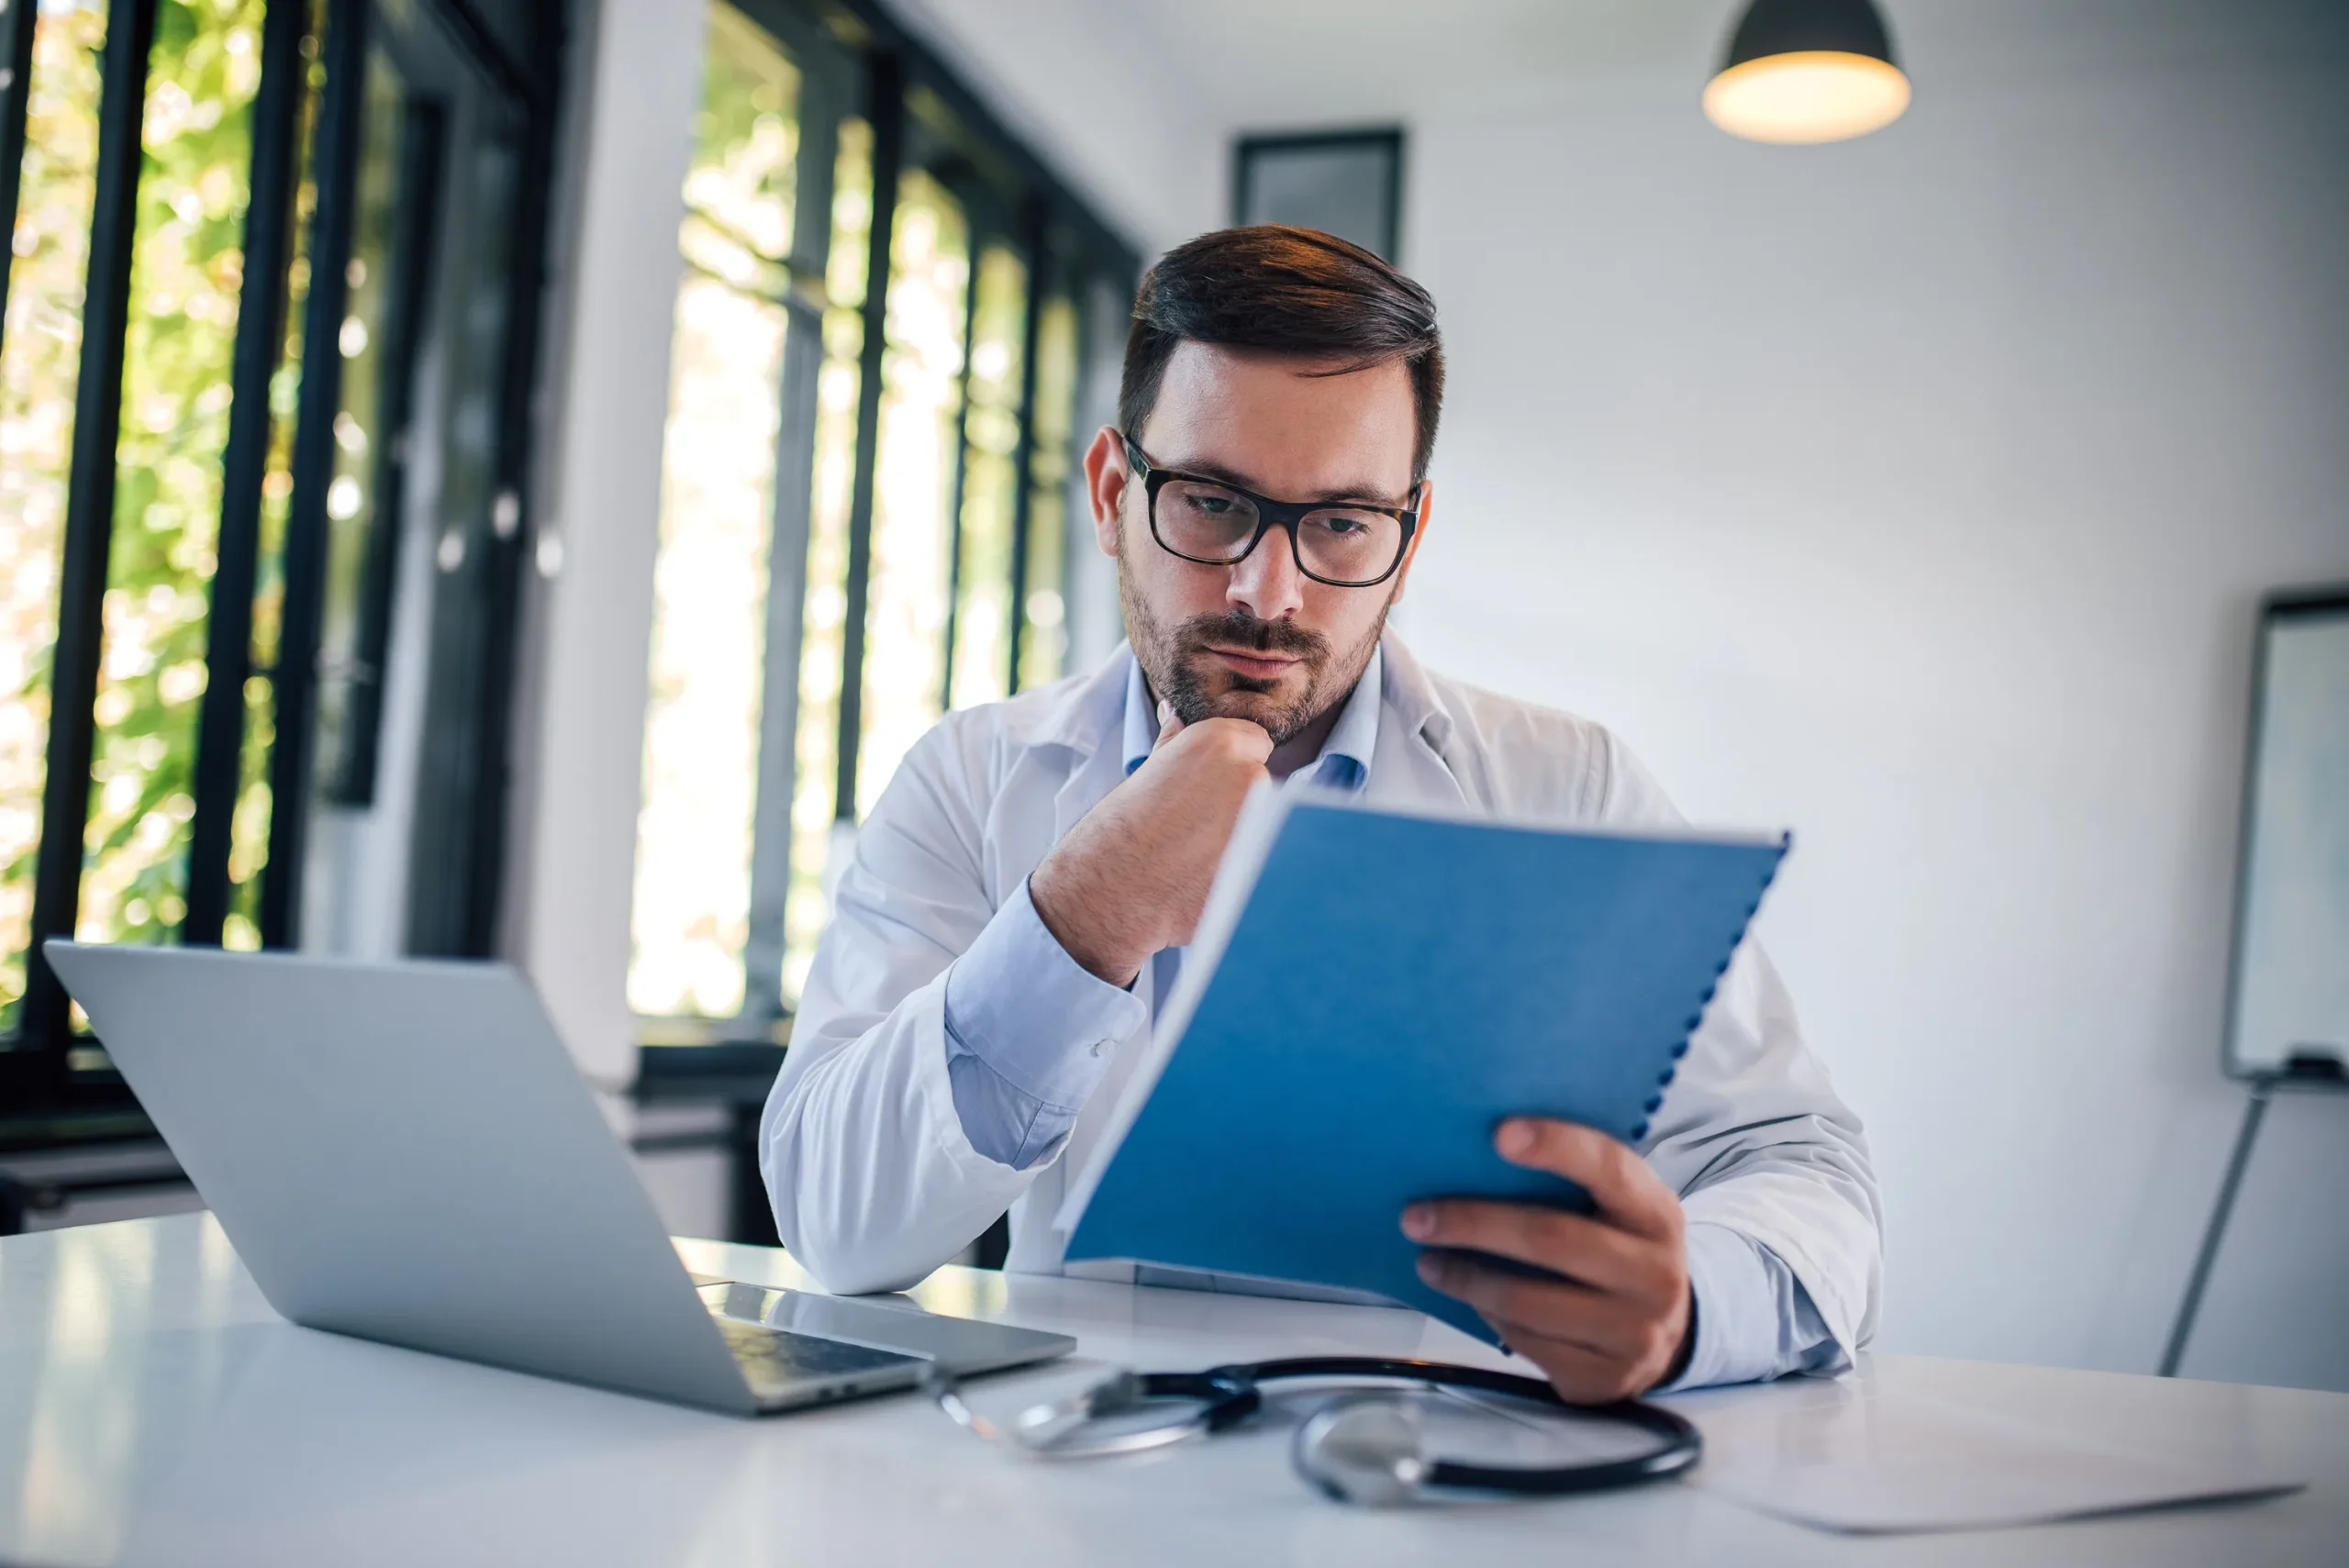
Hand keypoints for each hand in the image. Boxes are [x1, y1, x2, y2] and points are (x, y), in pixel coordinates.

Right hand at [1028, 705, 1270, 985]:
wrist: (1109, 890)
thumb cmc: (1121, 830)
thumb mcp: (1148, 771)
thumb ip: (1175, 741)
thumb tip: (1174, 714)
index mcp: (1221, 742)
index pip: (1257, 743)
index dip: (1234, 766)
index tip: (1208, 790)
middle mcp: (1249, 775)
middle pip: (1265, 783)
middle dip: (1242, 802)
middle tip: (1199, 826)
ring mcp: (1263, 822)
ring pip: (1270, 821)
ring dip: (1247, 834)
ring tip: (1201, 853)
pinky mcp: (1267, 865)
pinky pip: (1269, 859)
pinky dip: (1248, 867)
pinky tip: (1211, 876)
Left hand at [1402, 1119, 1693, 1403]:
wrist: (1669, 1337)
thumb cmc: (1620, 1251)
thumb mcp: (1620, 1212)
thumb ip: (1576, 1183)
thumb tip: (1478, 1152)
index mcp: (1656, 1214)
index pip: (1609, 1168)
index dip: (1556, 1146)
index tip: (1499, 1134)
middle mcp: (1655, 1274)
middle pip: (1552, 1238)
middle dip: (1475, 1223)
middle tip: (1416, 1216)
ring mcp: (1633, 1333)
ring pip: (1529, 1301)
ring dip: (1466, 1279)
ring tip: (1428, 1261)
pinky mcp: (1604, 1378)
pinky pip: (1527, 1342)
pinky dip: (1488, 1316)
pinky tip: (1469, 1297)